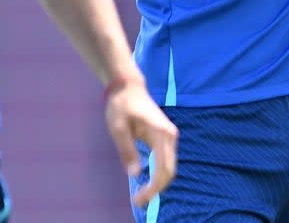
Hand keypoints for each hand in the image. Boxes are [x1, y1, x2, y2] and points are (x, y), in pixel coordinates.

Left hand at [105, 79, 177, 206]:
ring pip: (169, 167)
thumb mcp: (118, 129)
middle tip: (138, 201)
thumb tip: (135, 174)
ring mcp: (170, 136)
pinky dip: (158, 174)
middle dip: (156, 190)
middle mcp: (170, 136)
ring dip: (158, 183)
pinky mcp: (165, 138)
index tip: (139, 199)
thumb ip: (127, 151)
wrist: (128, 88)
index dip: (153, 188)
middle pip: (169, 171)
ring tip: (141, 195)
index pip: (163, 169)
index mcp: (161, 133)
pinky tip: (147, 182)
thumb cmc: (121, 106)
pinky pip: (166, 161)